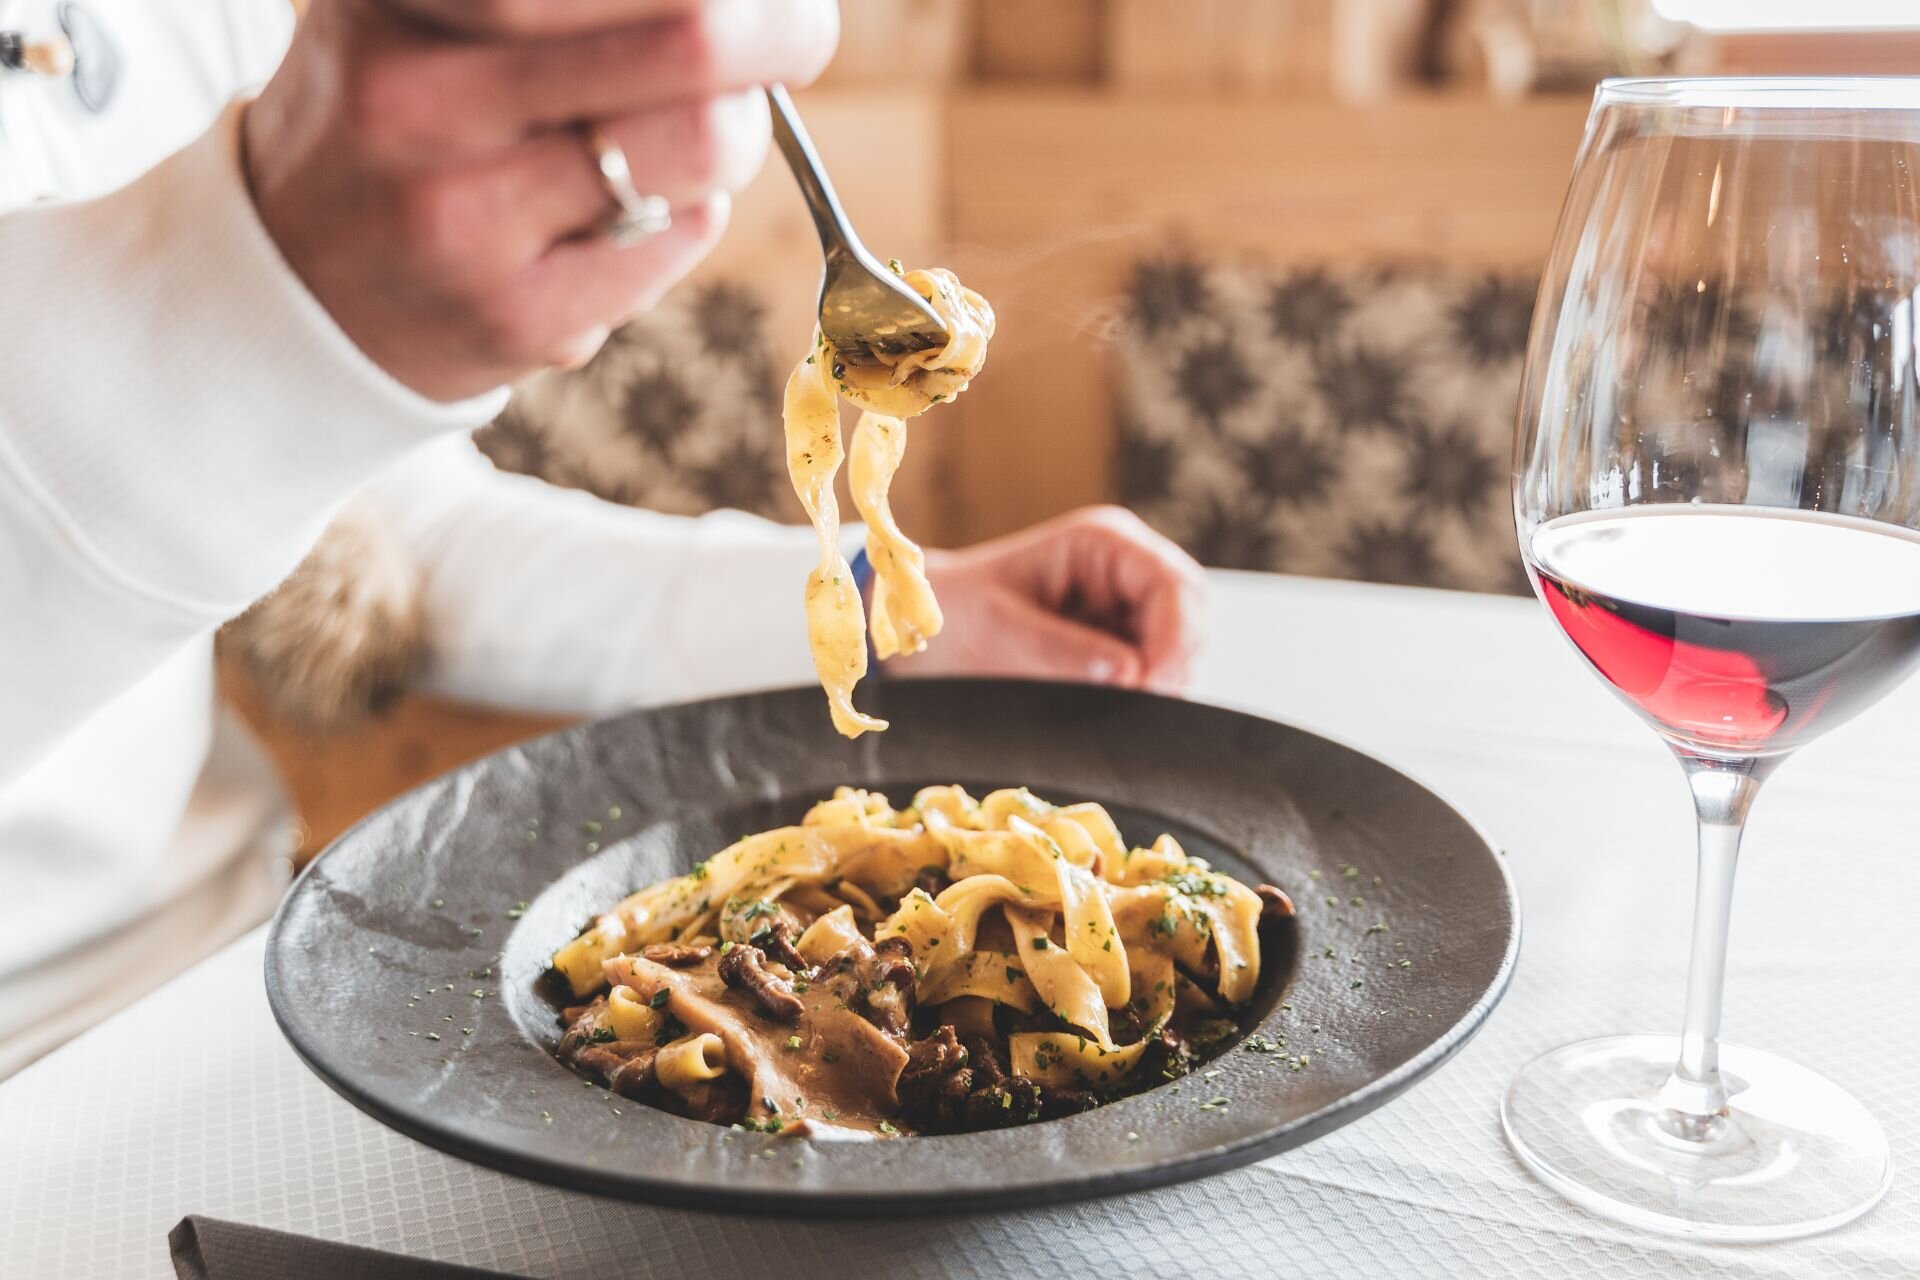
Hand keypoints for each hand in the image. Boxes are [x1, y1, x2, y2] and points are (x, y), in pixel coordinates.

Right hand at [243, 0, 836, 400]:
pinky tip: (637, 206)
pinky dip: (694, 207)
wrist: (298, 285)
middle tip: (798, 32)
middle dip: (779, 28)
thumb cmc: (401, 114)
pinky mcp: (516, 315)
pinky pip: (684, 234)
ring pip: (704, 143)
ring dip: (739, 127)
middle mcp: (416, 93)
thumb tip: (739, 2)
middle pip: (690, 31)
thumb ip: (549, 1)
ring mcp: (464, 214)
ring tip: (704, 124)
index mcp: (397, 0)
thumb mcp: (422, 12)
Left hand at [897, 507, 1205, 692]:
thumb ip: (1061, 651)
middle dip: (1174, 664)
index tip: (1151, 687)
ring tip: (1121, 712)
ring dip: (1162, 682)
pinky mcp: (1121, 640)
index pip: (1172, 583)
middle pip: (1191, 614)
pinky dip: (1147, 693)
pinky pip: (1157, 668)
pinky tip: (1118, 710)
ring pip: (1182, 646)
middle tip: (1141, 711)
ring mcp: (1127, 605)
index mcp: (1102, 544)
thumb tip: (1127, 674)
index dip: (1175, 638)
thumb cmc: (955, 616)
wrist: (928, 633)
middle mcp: (1125, 568)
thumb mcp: (998, 632)